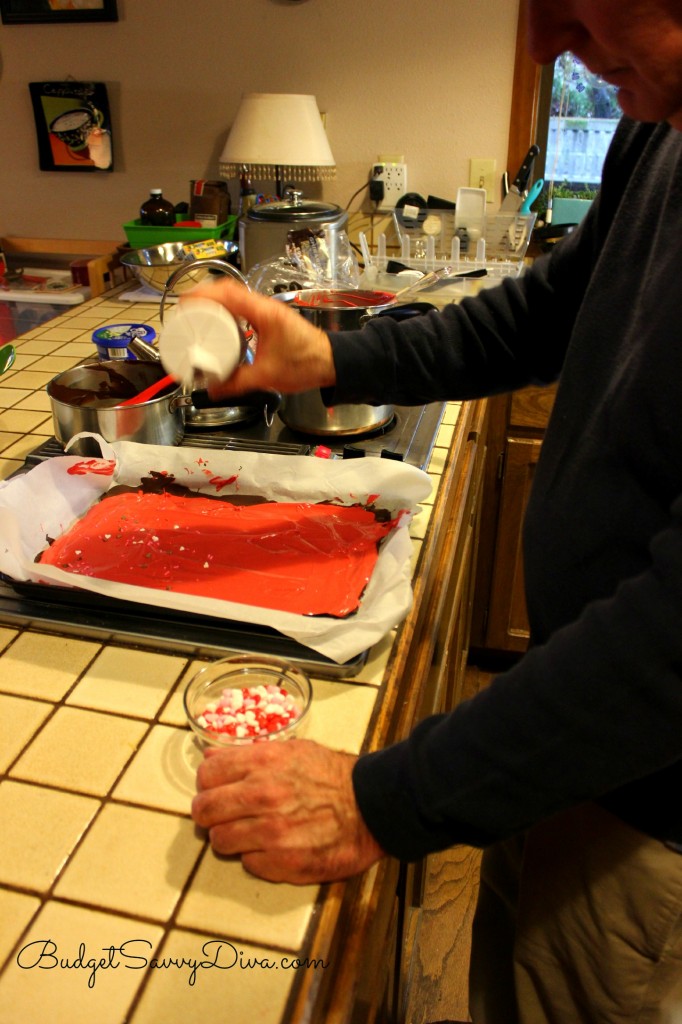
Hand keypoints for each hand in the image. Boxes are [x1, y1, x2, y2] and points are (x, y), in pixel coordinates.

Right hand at [179, 279, 335, 397]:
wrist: (331, 363)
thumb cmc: (307, 364)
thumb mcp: (267, 376)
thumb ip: (237, 383)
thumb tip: (213, 389)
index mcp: (264, 313)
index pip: (227, 293)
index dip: (202, 295)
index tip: (185, 303)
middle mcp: (264, 306)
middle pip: (226, 290)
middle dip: (202, 298)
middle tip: (185, 313)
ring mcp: (267, 310)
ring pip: (234, 297)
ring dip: (213, 304)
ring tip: (196, 317)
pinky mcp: (269, 318)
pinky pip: (242, 307)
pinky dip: (226, 311)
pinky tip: (217, 325)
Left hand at [191, 739, 384, 883]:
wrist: (373, 805)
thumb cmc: (332, 776)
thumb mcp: (292, 750)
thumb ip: (248, 754)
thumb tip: (210, 756)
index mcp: (262, 763)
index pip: (207, 773)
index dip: (208, 783)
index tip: (216, 789)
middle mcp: (262, 796)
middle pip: (204, 810)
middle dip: (210, 813)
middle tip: (224, 816)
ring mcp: (271, 833)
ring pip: (220, 841)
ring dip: (231, 838)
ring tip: (250, 833)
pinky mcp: (283, 863)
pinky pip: (248, 863)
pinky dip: (256, 857)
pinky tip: (274, 847)